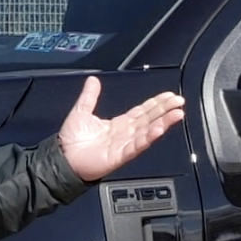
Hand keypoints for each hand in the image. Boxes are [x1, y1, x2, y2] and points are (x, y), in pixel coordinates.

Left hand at [55, 76, 184, 181]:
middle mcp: (124, 134)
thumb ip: (89, 96)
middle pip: (149, 119)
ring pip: (148, 131)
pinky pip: (137, 145)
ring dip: (164, 122)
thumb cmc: (70, 142)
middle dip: (165, 109)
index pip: (142, 111)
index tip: (168, 96)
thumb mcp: (81, 112)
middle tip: (179, 101)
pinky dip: (149, 137)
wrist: (62, 160)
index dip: (156, 103)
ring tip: (177, 113)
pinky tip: (160, 129)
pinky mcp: (120, 156)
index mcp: (118, 124)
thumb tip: (93, 80)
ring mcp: (124, 145)